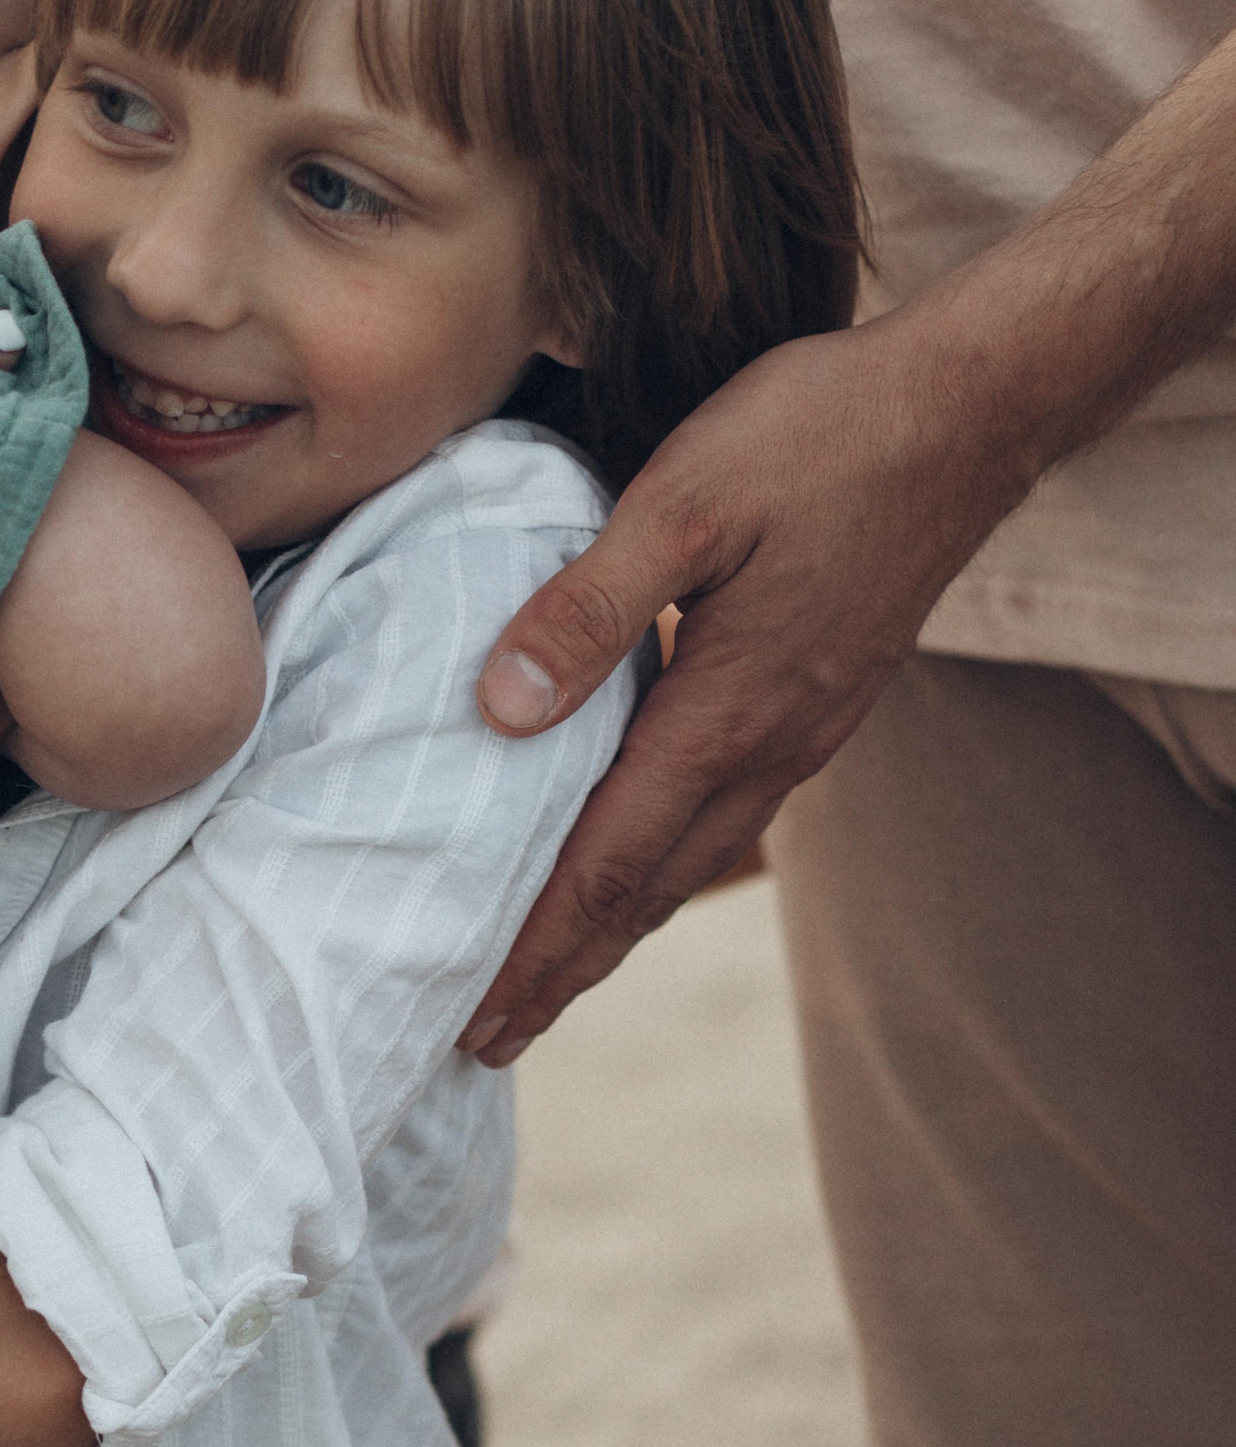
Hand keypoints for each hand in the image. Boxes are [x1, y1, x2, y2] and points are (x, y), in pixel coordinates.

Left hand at [461, 307, 1033, 1058]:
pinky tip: (633, 864)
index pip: (608, 865)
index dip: (537, 948)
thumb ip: (588, 607)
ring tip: (548, 977)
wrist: (970, 408)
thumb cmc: (823, 435)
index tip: (477, 1016)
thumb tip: (501, 711)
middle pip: (648, 893)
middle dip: (565, 970)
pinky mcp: (818, 703)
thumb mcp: (685, 498)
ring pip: (691, 863)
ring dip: (613, 928)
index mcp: (727, 713)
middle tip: (487, 1038)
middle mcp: (770, 748)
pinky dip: (661, 868)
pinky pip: (724, 817)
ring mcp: (803, 733)